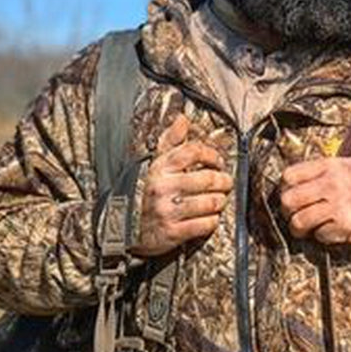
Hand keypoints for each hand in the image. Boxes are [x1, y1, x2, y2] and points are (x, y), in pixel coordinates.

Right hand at [132, 115, 232, 257]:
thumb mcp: (154, 165)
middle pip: (208, 178)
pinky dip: (212, 221)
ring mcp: (167, 211)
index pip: (192, 152)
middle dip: (223, 181)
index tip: (218, 161)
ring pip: (210, 202)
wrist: (124, 228)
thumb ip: (170, 142)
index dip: (212, 155)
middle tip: (225, 183)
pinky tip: (209, 217)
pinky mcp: (173, 232)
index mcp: (159, 169)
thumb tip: (182, 119)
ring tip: (219, 200)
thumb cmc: (147, 193)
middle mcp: (162, 188)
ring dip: (220, 201)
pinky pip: (205, 225)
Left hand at [279, 157, 350, 244]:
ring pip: (298, 221)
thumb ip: (322, 172)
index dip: (285, 188)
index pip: (289, 176)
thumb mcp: (348, 165)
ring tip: (305, 228)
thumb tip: (296, 184)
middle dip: (287, 210)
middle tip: (293, 214)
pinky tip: (330, 229)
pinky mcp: (342, 227)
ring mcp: (336, 207)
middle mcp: (330, 185)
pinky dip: (322, 236)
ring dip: (299, 228)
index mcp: (329, 167)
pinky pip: (319, 235)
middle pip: (288, 200)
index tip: (290, 194)